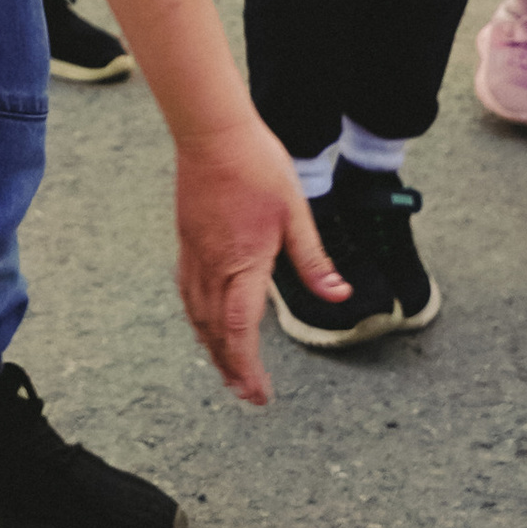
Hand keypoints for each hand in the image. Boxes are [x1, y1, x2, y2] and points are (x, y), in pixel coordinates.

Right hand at [174, 117, 342, 405]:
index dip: (247, 366)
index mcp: (242, 262)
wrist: (213, 132)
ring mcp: (194, 254)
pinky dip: (198, 320)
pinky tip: (205, 324)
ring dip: (211, 349)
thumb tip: (339, 295)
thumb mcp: (295, 212)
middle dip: (230, 368)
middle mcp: (212, 265)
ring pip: (196, 316)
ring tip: (228, 371)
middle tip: (248, 395)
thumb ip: (313, 259)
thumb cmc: (257, 166)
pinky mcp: (187, 241)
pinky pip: (188, 293)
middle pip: (214, 332)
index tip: (258, 392)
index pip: (239, 329)